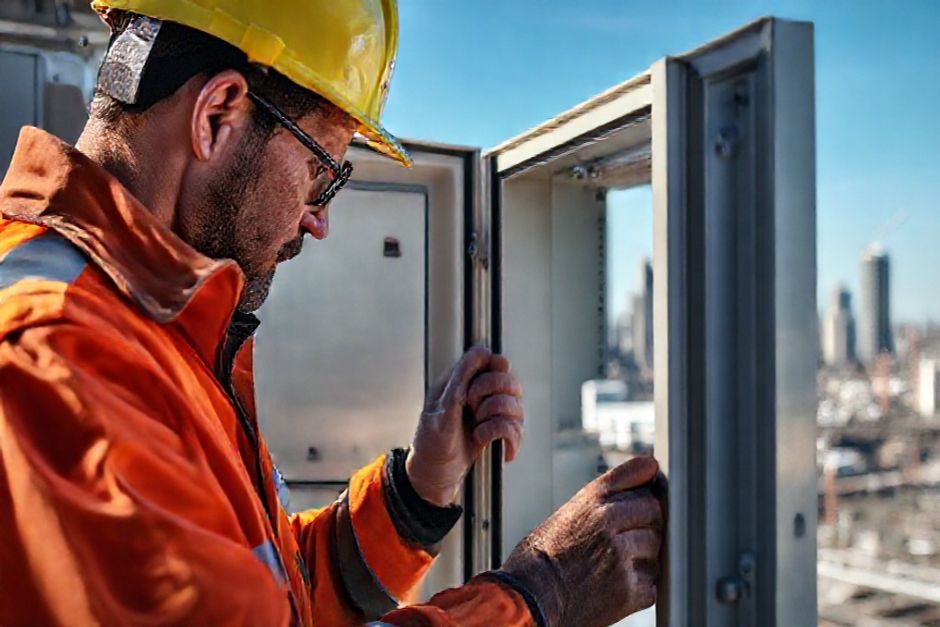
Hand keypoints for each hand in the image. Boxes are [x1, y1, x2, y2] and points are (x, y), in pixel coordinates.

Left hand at [406, 346, 524, 506]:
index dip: (494, 370)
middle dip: (491, 398)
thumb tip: (482, 349)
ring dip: (495, 420)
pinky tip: (487, 443)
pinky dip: (503, 438)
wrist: (434, 477)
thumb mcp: (441, 408)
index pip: (496, 362)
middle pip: (511, 383)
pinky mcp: (502, 437)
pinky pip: (518, 430)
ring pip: (517, 407)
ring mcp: (496, 417)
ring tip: (477, 431)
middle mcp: (485, 396)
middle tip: (472, 409)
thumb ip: (462, 378)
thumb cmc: (431, 442)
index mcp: (467, 383)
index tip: (476, 387)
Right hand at [500, 457, 665, 626]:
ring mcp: (621, 555)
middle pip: (653, 510)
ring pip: (656, 546)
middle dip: (646, 521)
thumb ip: (604, 496)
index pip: (637, 474)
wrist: (529, 597)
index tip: (649, 485)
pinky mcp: (630, 589)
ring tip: (616, 563)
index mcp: (591, 499)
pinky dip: (640, 586)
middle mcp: (608, 521)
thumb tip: (642, 476)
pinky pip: (652, 581)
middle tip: (627, 536)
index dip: (645, 482)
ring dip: (644, 555)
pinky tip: (616, 584)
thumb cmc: (541, 558)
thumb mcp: (566, 513)